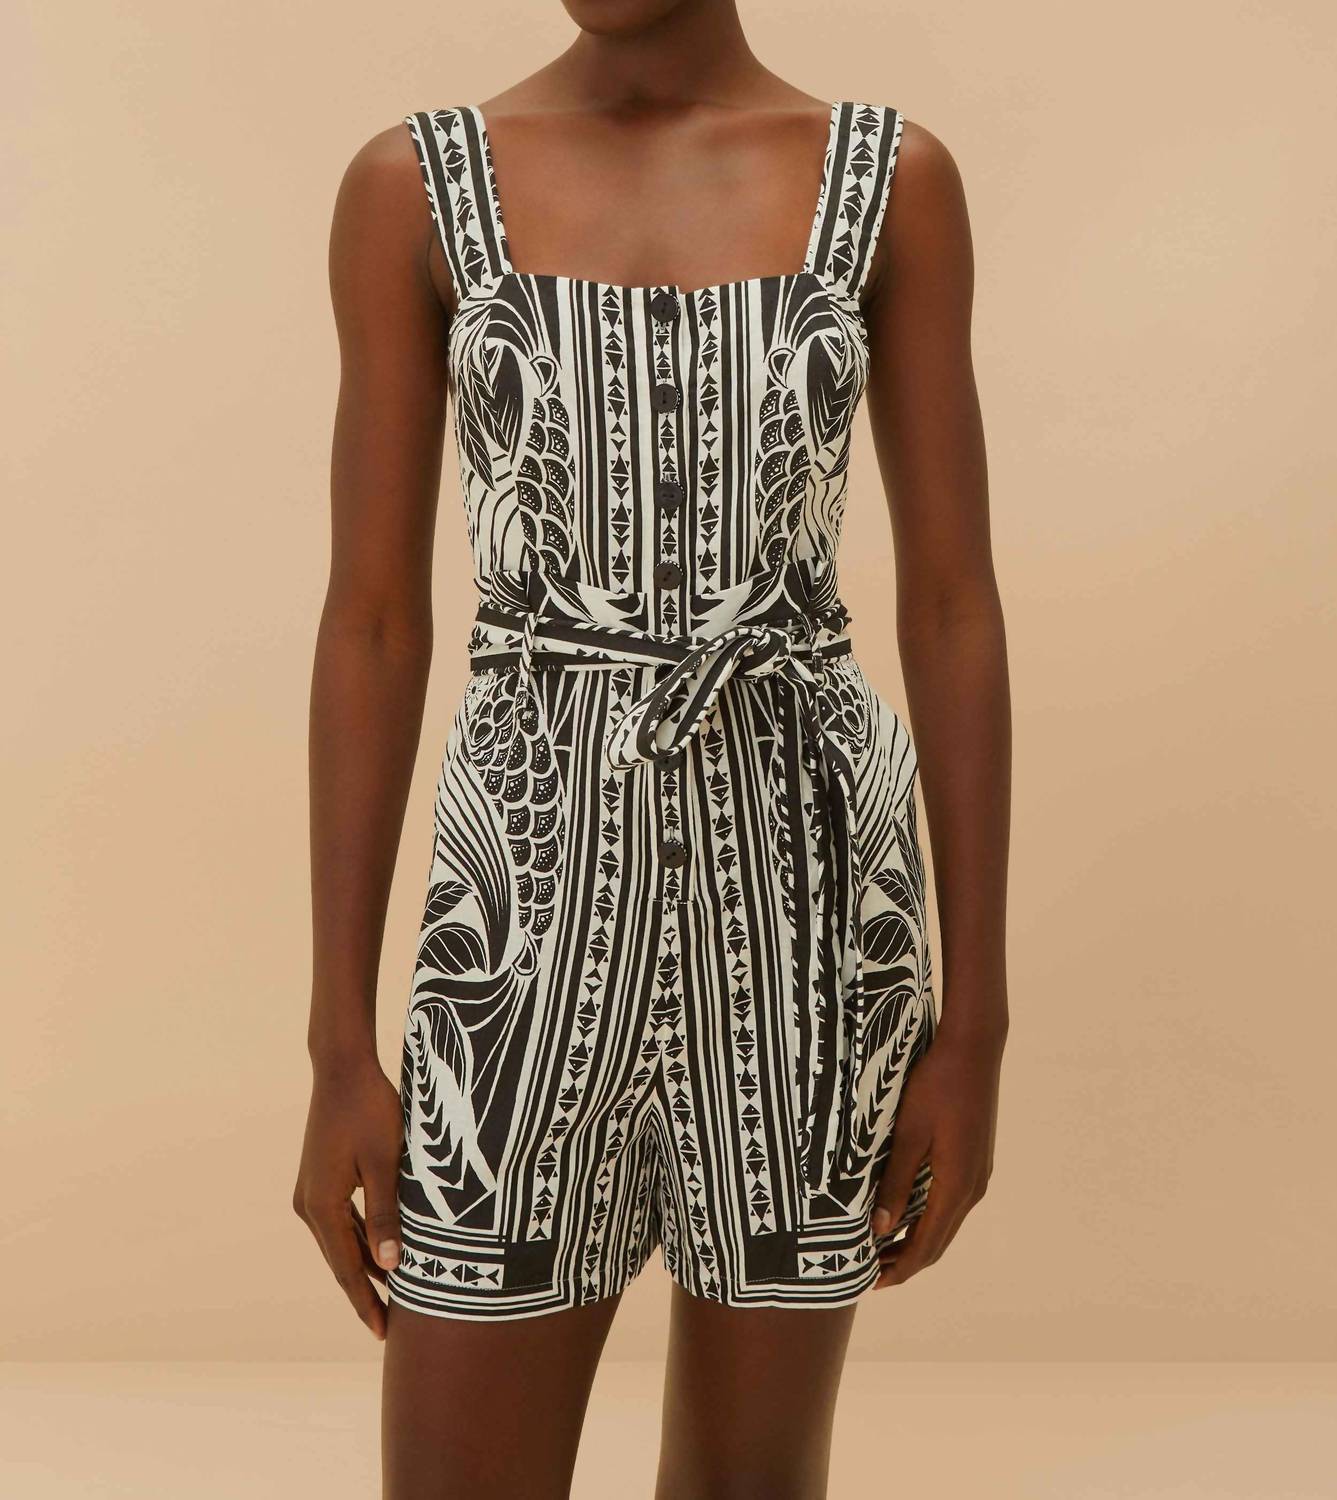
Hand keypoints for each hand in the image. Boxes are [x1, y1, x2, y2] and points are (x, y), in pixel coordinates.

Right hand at [293, 1054, 404, 1338]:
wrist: (343, 1069)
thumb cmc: (369, 1110)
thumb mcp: (386, 1162)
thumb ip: (387, 1214)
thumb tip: (390, 1266)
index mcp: (322, 1207)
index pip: (347, 1269)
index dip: (366, 1302)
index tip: (384, 1332)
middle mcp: (309, 1205)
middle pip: (341, 1260)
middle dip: (366, 1292)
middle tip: (394, 1325)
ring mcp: (312, 1192)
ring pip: (342, 1241)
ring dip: (365, 1265)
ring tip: (393, 1294)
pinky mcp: (320, 1179)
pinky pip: (342, 1221)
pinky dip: (362, 1239)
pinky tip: (381, 1251)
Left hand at [869, 1022, 1003, 1287]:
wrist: (974, 1049)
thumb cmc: (935, 1086)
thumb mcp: (908, 1134)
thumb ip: (895, 1183)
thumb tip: (881, 1230)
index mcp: (956, 1187)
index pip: (926, 1245)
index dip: (899, 1269)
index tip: (871, 1284)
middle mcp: (972, 1187)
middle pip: (938, 1241)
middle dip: (905, 1262)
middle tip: (870, 1275)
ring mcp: (977, 1174)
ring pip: (945, 1223)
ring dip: (916, 1241)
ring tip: (882, 1250)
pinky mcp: (974, 1159)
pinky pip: (949, 1204)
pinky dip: (927, 1220)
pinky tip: (906, 1215)